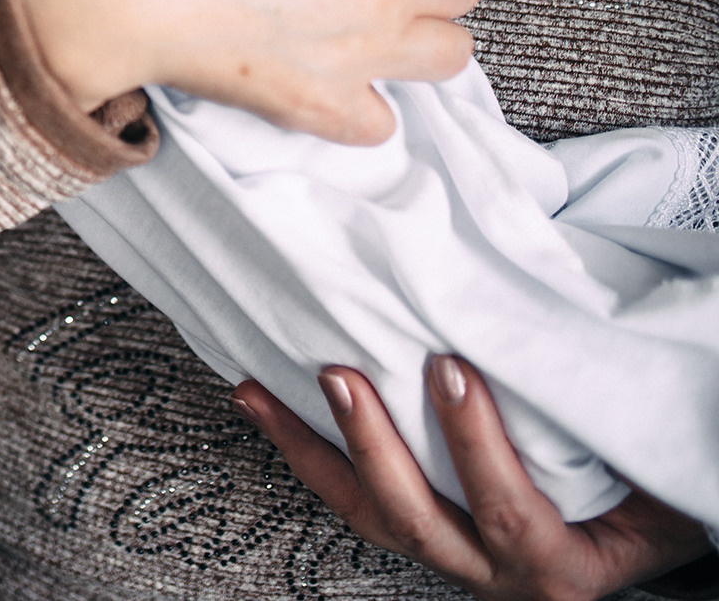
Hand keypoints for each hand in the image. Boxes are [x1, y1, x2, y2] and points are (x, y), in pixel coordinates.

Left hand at [232, 359, 711, 599]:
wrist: (654, 520)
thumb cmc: (655, 491)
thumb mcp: (650, 465)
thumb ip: (610, 421)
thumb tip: (583, 344)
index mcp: (562, 562)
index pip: (509, 512)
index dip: (475, 447)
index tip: (450, 370)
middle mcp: (497, 572)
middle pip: (415, 519)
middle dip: (370, 445)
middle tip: (340, 375)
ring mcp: (453, 556)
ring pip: (367, 515)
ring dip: (309, 451)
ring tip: (260, 392)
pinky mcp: (423, 532)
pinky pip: (353, 501)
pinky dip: (305, 451)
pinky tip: (264, 404)